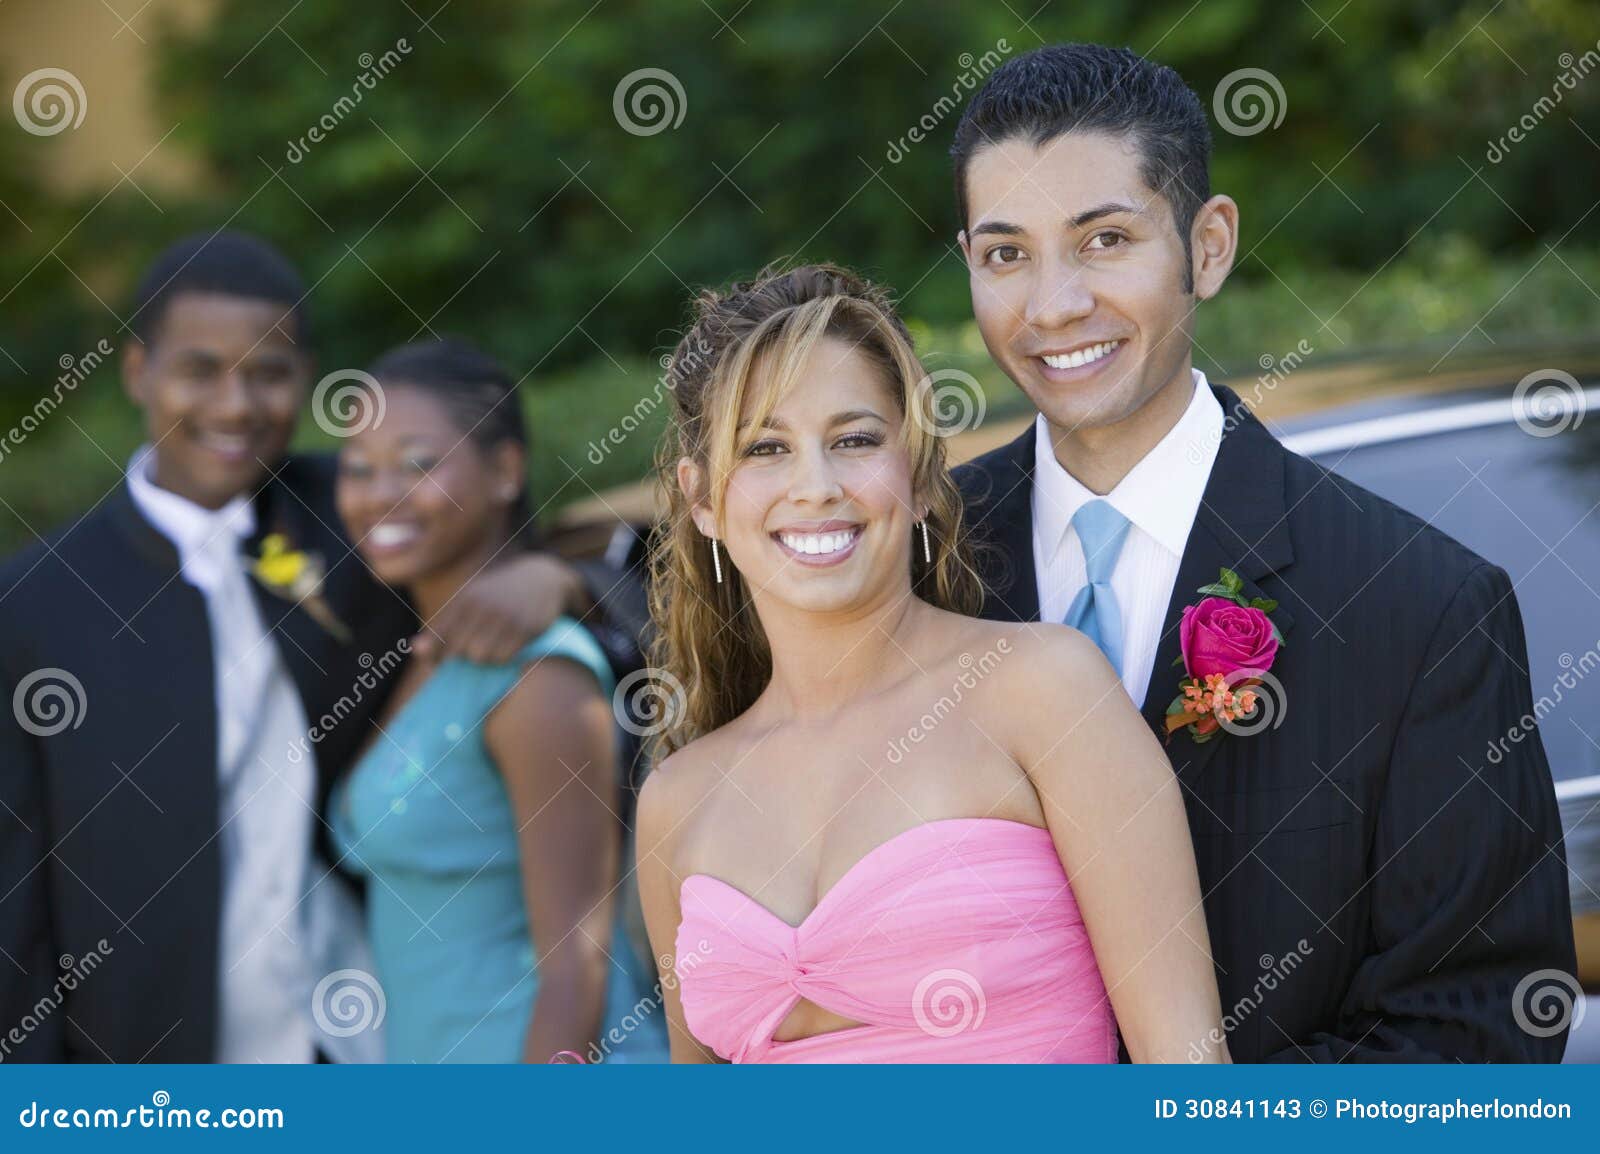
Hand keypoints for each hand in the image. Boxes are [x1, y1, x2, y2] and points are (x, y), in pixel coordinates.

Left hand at [411, 553, 585, 664]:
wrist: (542, 578)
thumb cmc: (499, 595)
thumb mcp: (470, 601)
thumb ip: (443, 626)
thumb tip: (415, 650)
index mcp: (464, 599)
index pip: (438, 636)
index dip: (435, 655)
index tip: (440, 660)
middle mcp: (482, 607)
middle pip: (458, 651)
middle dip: (464, 657)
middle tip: (475, 649)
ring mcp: (504, 617)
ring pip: (480, 657)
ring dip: (485, 658)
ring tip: (493, 647)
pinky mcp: (525, 628)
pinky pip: (504, 657)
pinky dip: (503, 658)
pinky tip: (509, 646)